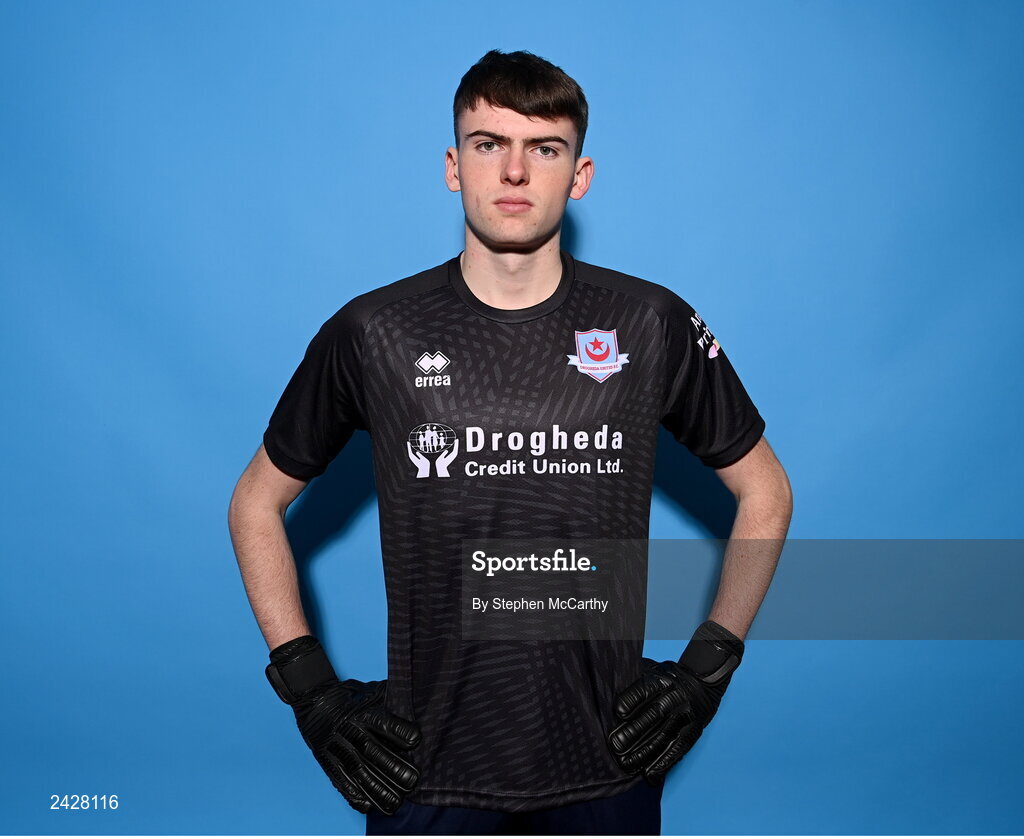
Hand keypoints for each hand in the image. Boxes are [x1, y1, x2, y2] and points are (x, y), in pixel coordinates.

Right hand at [266, 636, 421, 814]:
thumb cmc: (352, 697)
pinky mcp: (327, 761)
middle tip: (412, 781)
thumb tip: (418, 708)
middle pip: (372, 751)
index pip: (383, 723)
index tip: (416, 740)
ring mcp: (337, 747)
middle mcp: (350, 730)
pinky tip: (369, 805)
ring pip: (358, 770)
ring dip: (377, 788)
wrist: (315, 701)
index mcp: (363, 712)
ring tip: (396, 801)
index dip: (400, 732)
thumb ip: (392, 701)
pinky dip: (354, 795)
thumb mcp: (373, 692)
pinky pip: (340, 780)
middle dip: (393, 768)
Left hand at [607, 620, 742, 782]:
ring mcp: (684, 716)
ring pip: (663, 736)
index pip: (645, 690)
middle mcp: (674, 698)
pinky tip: (649, 774)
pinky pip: (677, 749)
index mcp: (662, 680)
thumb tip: (607, 690)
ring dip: (644, 752)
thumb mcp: (652, 670)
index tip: (618, 712)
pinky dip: (663, 763)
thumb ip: (633, 678)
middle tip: (615, 745)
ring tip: (627, 764)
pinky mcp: (692, 732)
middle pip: (653, 715)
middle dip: (634, 732)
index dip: (631, 700)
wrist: (702, 682)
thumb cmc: (666, 678)